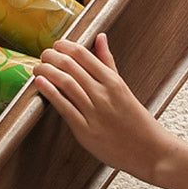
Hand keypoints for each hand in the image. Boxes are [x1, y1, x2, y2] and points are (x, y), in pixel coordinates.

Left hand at [31, 34, 172, 181]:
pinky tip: (40, 83)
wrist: (149, 151)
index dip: (66, 46)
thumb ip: (108, 63)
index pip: (84, 55)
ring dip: (48, 72)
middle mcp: (103, 94)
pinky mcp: (85, 130)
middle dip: (53, 57)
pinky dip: (50, 93)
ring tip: (38, 67)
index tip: (56, 44)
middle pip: (72, 67)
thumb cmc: (135, 121)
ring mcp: (94, 112)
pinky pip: (64, 107)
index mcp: (113, 81)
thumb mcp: (123, 87)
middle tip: (43, 54)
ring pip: (66, 84)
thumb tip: (100, 38)